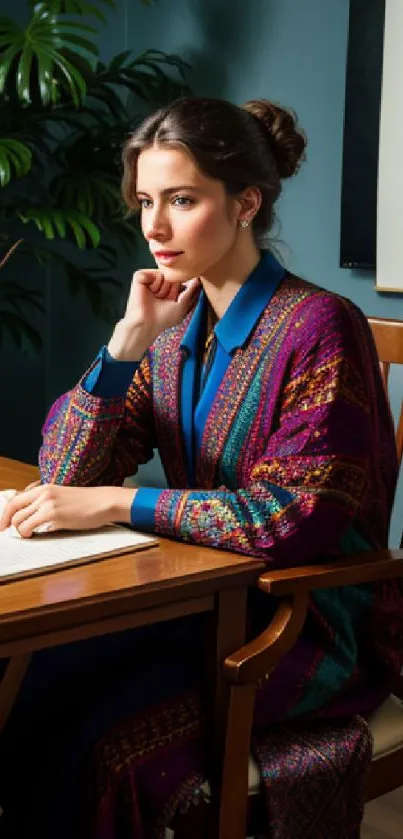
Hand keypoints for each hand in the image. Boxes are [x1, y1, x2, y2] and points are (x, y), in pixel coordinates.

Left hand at [0, 484, 136, 538]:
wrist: (103, 501)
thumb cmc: (87, 503)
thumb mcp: (62, 498)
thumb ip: (47, 503)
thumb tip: (32, 517)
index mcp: (44, 488)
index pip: (16, 499)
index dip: (6, 513)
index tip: (4, 523)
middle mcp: (43, 493)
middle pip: (13, 508)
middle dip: (7, 523)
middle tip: (8, 532)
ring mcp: (47, 503)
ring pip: (19, 519)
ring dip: (19, 530)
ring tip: (27, 534)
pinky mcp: (53, 514)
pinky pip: (29, 525)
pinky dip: (26, 532)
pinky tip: (33, 535)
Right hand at [108, 270, 199, 360]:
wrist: (146, 324)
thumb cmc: (164, 318)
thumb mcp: (183, 304)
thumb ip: (191, 291)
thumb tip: (198, 279)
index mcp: (169, 288)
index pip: (180, 279)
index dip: (180, 290)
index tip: (175, 300)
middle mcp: (159, 282)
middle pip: (173, 275)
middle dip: (172, 289)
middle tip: (164, 300)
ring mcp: (150, 278)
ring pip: (164, 273)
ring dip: (163, 289)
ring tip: (156, 298)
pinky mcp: (140, 277)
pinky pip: (153, 273)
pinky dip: (154, 284)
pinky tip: (149, 292)